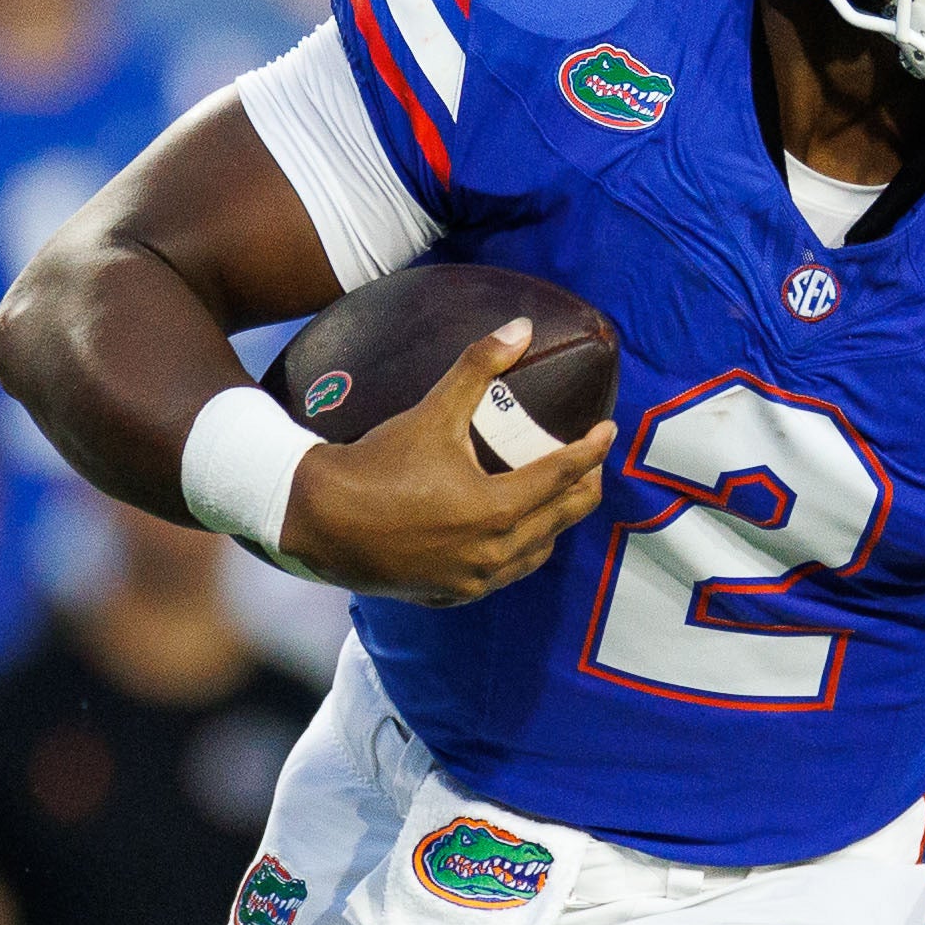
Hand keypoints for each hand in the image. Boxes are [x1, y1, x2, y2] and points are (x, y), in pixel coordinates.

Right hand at [278, 320, 611, 605]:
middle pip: (562, 519)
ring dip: (554, 523)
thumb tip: (521, 327)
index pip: (564, 476)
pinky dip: (519, 551)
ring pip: (537, 552)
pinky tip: (515, 533)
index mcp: (495, 508)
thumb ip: (478, 367)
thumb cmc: (376, 463)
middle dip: (583, 487)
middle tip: (589, 463)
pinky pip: (503, 575)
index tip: (606, 431)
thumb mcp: (431, 412)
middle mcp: (492, 552)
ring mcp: (472, 580)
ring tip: (558, 496)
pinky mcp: (450, 596)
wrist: (318, 519)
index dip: (592, 451)